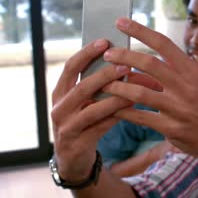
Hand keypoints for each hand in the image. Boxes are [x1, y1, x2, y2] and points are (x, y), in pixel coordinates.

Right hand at [51, 39, 132, 181]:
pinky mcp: (78, 143)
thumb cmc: (85, 121)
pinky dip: (118, 116)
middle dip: (105, 75)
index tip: (105, 41)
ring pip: (92, 109)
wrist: (73, 158)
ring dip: (115, 98)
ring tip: (134, 89)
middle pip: (82, 87)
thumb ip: (98, 84)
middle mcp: (59, 107)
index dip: (87, 53)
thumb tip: (126, 61)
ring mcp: (67, 127)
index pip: (71, 67)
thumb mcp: (85, 102)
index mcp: (60, 91)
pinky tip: (134, 108)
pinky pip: (101, 127)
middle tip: (126, 66)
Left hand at [102, 18, 197, 160]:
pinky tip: (112, 109)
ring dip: (117, 87)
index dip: (140, 31)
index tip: (121, 22)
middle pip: (148, 64)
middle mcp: (185, 86)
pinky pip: (140, 118)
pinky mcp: (171, 128)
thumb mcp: (194, 82)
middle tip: (107, 54)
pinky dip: (124, 113)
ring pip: (139, 93)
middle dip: (123, 56)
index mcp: (191, 70)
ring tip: (103, 84)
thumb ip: (167, 73)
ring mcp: (178, 107)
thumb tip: (132, 68)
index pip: (163, 43)